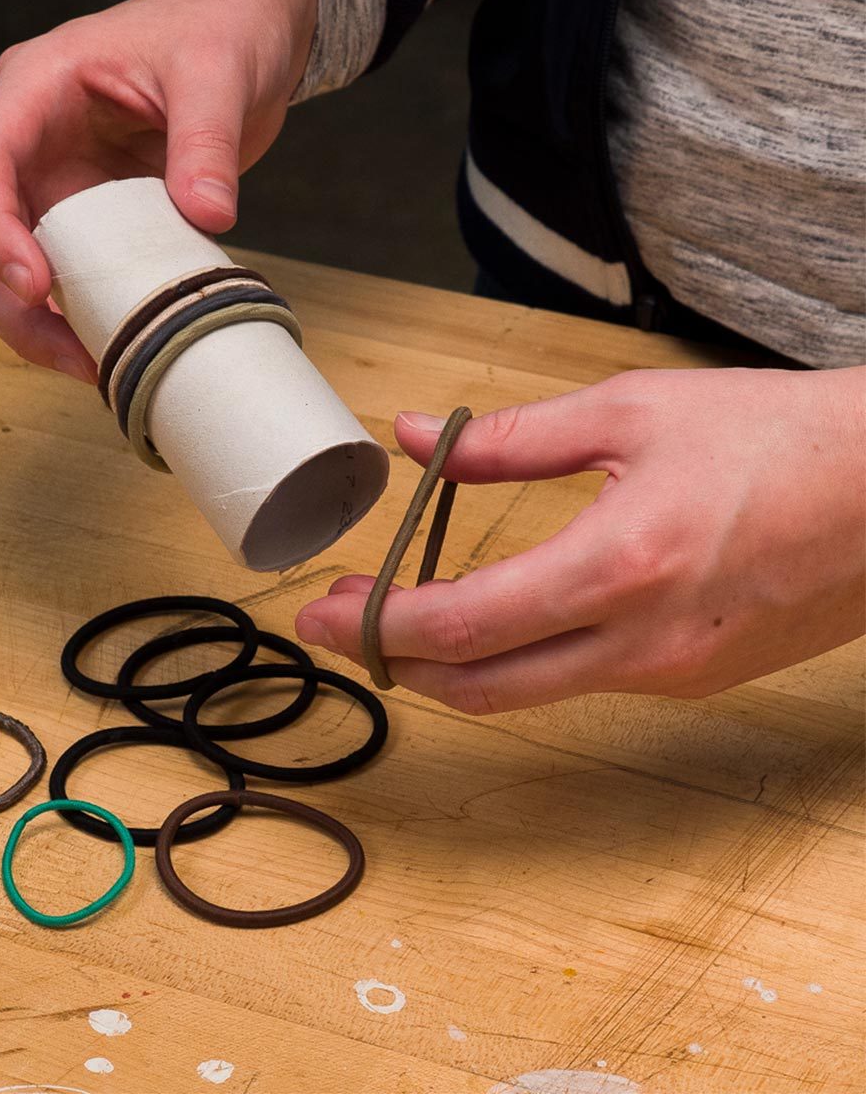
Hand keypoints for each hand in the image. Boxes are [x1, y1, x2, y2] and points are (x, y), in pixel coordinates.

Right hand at [0, 0, 315, 379]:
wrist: (242, 30)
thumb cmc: (218, 27)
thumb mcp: (218, 73)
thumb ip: (206, 142)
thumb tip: (207, 216)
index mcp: (36, 86)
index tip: (35, 285)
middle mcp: (27, 139)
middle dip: (7, 301)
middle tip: (69, 353)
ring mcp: (50, 182)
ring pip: (2, 267)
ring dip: (33, 323)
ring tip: (91, 364)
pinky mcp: (82, 216)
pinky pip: (59, 276)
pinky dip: (72, 316)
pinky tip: (108, 346)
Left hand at [297, 366, 865, 713]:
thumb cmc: (779, 439)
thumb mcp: (632, 412)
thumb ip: (510, 439)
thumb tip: (415, 436)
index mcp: (619, 567)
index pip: (461, 626)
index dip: (376, 624)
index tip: (324, 607)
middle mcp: (641, 643)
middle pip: (479, 686)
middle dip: (394, 661)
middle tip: (344, 621)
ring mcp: (670, 673)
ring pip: (526, 692)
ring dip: (452, 664)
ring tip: (403, 616)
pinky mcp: (692, 679)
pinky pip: (579, 682)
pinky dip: (519, 658)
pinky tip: (500, 615)